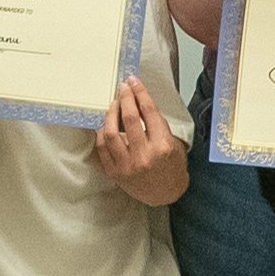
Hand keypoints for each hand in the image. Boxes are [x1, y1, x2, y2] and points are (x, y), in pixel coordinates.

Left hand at [94, 77, 185, 204]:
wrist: (165, 193)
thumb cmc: (171, 165)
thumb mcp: (173, 142)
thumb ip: (156, 123)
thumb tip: (138, 100)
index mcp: (162, 145)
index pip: (149, 111)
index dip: (140, 93)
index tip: (133, 82)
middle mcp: (144, 155)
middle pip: (129, 118)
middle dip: (125, 98)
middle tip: (122, 88)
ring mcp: (127, 166)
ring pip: (111, 133)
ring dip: (110, 114)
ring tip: (113, 105)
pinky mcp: (114, 173)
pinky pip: (101, 148)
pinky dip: (101, 134)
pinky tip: (105, 125)